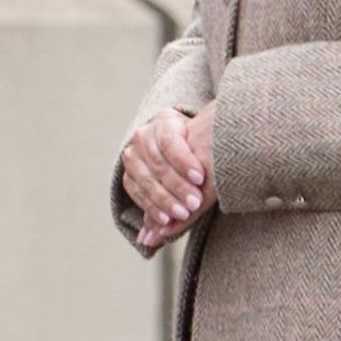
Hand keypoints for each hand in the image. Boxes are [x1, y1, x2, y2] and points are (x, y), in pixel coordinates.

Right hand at [122, 106, 209, 247]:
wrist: (183, 144)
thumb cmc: (200, 143)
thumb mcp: (204, 146)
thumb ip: (204, 159)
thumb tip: (211, 169)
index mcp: (165, 121)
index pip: (170, 141)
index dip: (184, 161)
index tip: (201, 178)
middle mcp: (143, 136)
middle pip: (158, 163)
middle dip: (178, 186)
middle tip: (195, 204)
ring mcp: (132, 156)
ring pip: (146, 180)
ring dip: (165, 201)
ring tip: (183, 215)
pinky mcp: (128, 175)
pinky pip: (137, 193)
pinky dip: (151, 208)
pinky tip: (166, 219)